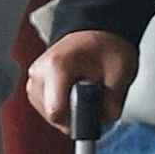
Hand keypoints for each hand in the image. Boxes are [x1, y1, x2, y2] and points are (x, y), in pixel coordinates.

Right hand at [25, 31, 139, 134]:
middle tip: (94, 98)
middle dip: (77, 116)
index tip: (94, 117)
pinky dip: (63, 107)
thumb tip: (106, 118)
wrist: (95, 32)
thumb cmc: (106, 46)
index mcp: (57, 66)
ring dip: (70, 112)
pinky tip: (74, 95)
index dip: (79, 121)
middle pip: (54, 117)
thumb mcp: (121, 70)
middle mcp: (39, 73)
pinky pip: (46, 109)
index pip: (57, 113)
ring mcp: (34, 79)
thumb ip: (114, 99)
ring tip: (84, 93)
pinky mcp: (34, 85)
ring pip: (50, 116)